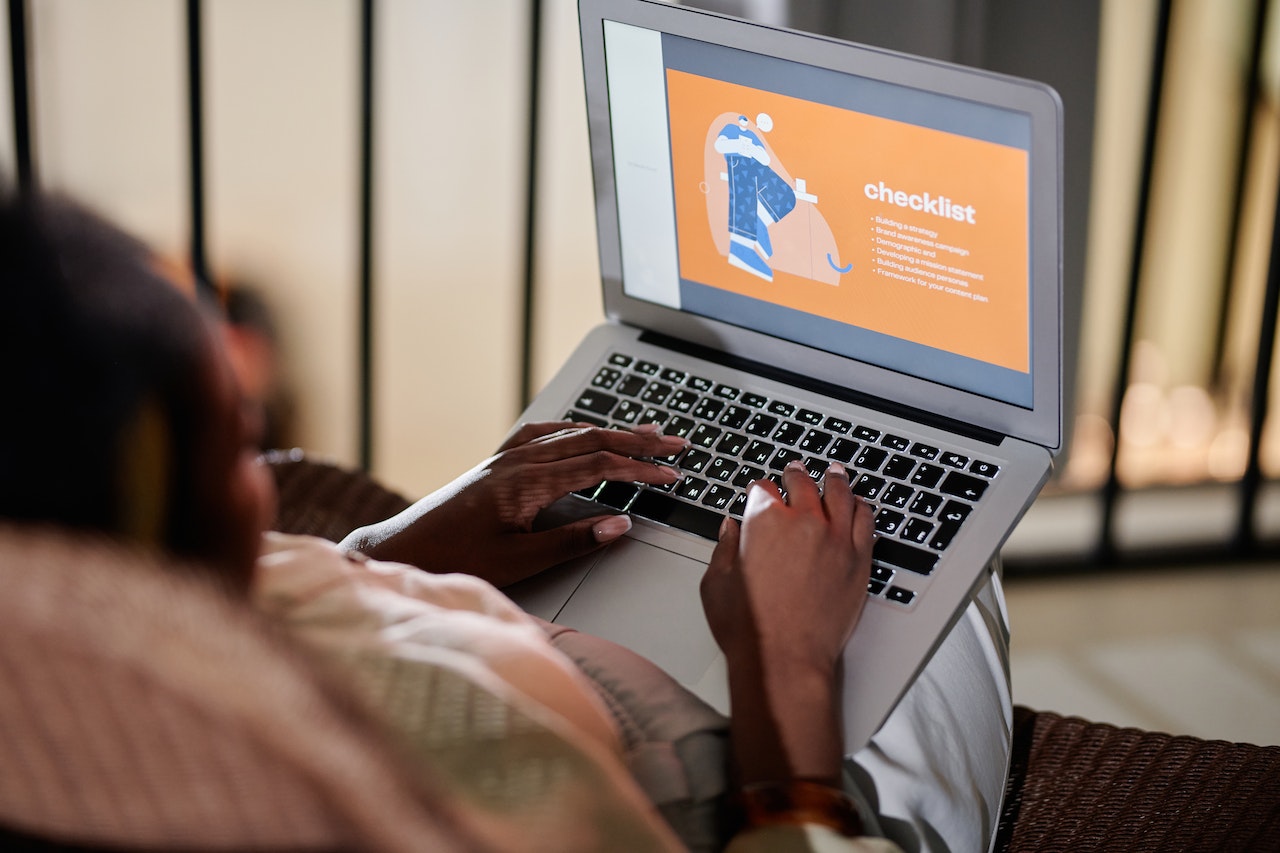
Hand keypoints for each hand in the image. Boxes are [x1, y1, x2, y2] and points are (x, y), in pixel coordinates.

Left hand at [339, 422, 685, 585]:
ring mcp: (505, 457)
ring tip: (644, 431)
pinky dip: (574, 428)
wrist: (401, 550)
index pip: (599, 465)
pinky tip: (582, 430)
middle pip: (591, 438)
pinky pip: (543, 433)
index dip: (640, 469)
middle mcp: (518, 460)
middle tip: (676, 443)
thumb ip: (572, 541)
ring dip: (611, 430)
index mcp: (528, 482)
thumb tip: (621, 525)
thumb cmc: (454, 559)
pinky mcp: (495, 463)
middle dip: (638, 440)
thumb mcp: (518, 562)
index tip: (672, 475)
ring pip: (570, 432)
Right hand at [700, 460, 872, 783]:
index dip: (759, 489)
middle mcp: (803, 523)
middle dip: (795, 476)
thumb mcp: (717, 584)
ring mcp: (835, 539)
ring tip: (834, 474)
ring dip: (834, 480)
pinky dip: (860, 507)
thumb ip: (724, 549)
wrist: (786, 659)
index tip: (759, 492)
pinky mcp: (858, 559)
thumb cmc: (750, 629)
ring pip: (839, 494)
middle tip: (794, 472)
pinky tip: (857, 504)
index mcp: (764, 522)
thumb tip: (730, 529)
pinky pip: (865, 520)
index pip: (763, 490)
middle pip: (802, 484)